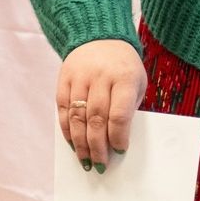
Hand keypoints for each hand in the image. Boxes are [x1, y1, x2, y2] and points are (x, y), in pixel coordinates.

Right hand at [56, 39, 146, 169]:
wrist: (99, 35)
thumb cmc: (123, 67)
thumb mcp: (136, 82)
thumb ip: (128, 109)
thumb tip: (116, 142)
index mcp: (124, 78)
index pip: (119, 115)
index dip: (118, 137)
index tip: (119, 151)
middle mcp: (100, 77)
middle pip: (96, 119)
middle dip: (97, 146)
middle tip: (100, 165)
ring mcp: (79, 77)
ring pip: (77, 117)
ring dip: (80, 143)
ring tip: (85, 160)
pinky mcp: (64, 79)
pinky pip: (63, 109)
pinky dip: (67, 129)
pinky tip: (72, 143)